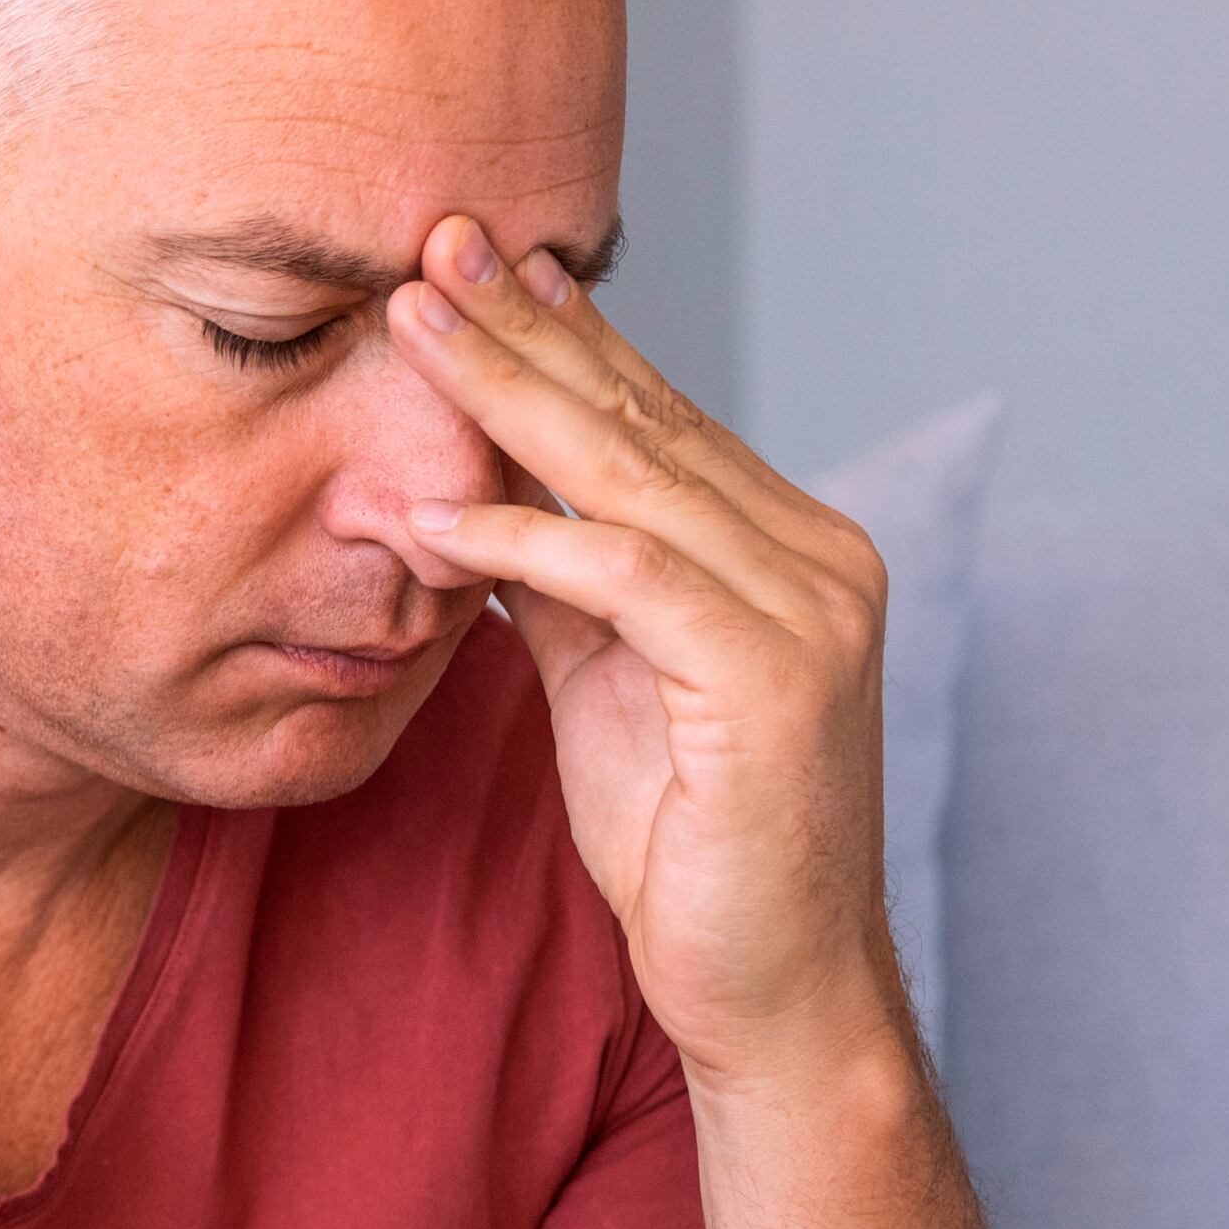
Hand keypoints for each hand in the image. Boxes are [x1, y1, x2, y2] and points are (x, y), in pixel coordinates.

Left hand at [382, 213, 900, 1083]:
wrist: (767, 989)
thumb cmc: (685, 845)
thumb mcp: (605, 681)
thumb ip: (564, 583)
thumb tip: (482, 497)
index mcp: (788, 548)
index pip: (657, 417)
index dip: (562, 336)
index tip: (475, 261)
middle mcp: (819, 557)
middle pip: (644, 418)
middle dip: (527, 326)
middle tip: (433, 239)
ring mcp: (811, 611)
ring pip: (634, 472)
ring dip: (507, 393)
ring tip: (409, 323)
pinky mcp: (774, 678)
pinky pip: (627, 576)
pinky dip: (523, 537)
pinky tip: (432, 514)